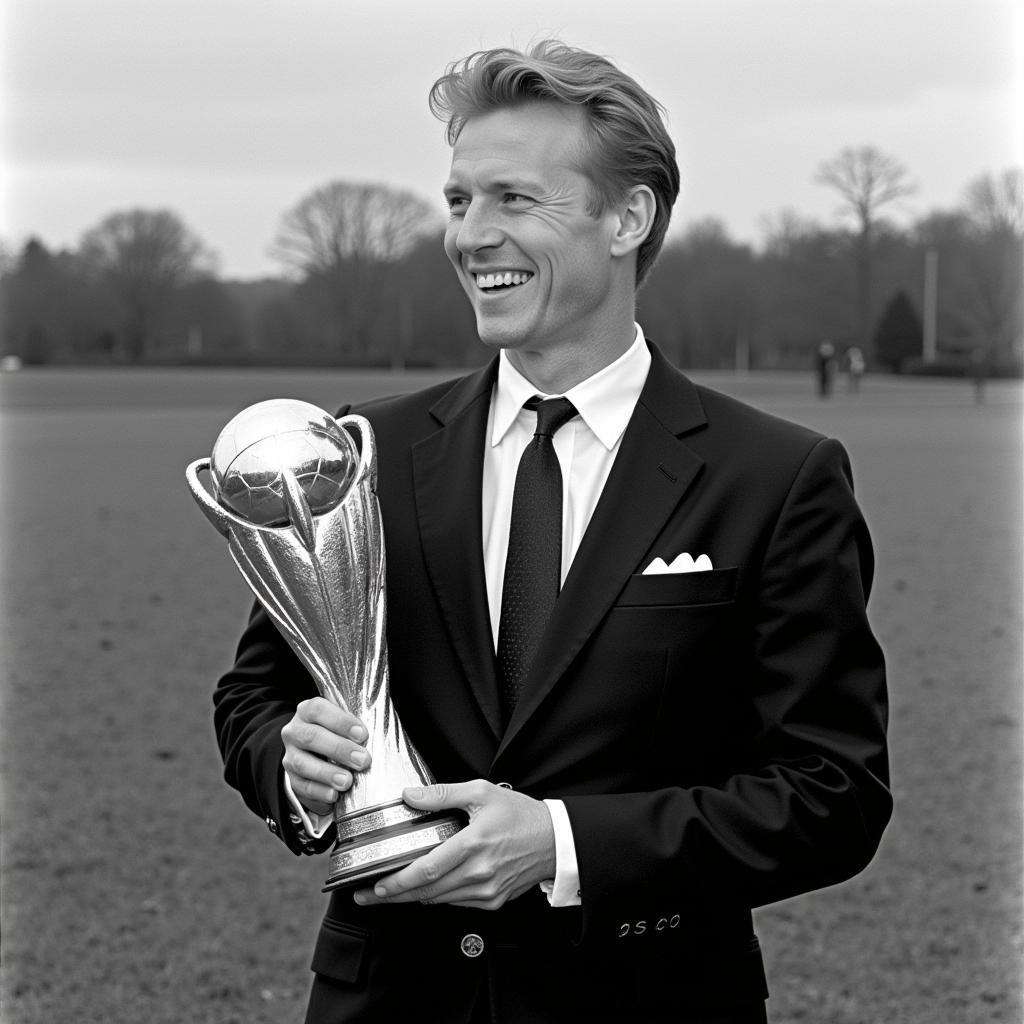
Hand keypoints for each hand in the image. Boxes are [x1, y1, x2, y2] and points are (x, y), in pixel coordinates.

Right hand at [280, 697, 369, 815]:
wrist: (313, 753)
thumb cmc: (336, 734)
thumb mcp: (344, 724)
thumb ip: (355, 728)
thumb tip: (379, 741)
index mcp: (307, 711)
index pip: (318, 710)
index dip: (341, 722)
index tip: (362, 734)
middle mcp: (294, 731)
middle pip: (312, 737)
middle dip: (339, 749)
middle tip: (362, 760)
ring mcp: (290, 756)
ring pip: (303, 764)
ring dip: (327, 773)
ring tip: (347, 781)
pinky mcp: (290, 779)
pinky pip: (301, 787)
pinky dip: (318, 792)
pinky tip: (333, 795)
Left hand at [352, 780, 555, 909]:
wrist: (554, 840)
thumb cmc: (520, 815)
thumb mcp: (481, 793)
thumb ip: (442, 794)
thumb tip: (410, 796)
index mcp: (474, 844)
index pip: (427, 871)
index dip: (398, 882)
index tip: (375, 885)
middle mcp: (479, 873)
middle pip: (427, 893)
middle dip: (393, 896)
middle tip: (367, 896)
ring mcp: (486, 891)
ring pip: (439, 901)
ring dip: (412, 899)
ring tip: (389, 892)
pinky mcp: (492, 902)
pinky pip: (456, 903)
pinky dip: (437, 897)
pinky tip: (425, 889)